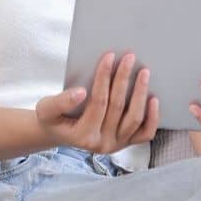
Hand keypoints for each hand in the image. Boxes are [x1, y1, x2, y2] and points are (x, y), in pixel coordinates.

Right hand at [36, 51, 159, 154]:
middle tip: (129, 57)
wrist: (58, 134)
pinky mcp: (126, 142)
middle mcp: (103, 143)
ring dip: (140, 94)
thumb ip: (61, 102)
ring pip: (134, 119)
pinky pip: (145, 133)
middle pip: (118, 108)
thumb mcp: (46, 109)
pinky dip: (153, 117)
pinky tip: (154, 99)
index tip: (109, 56)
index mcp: (83, 136)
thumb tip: (81, 92)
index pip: (98, 102)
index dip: (104, 78)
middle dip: (123, 79)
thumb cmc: (53, 118)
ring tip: (143, 72)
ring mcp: (117, 144)